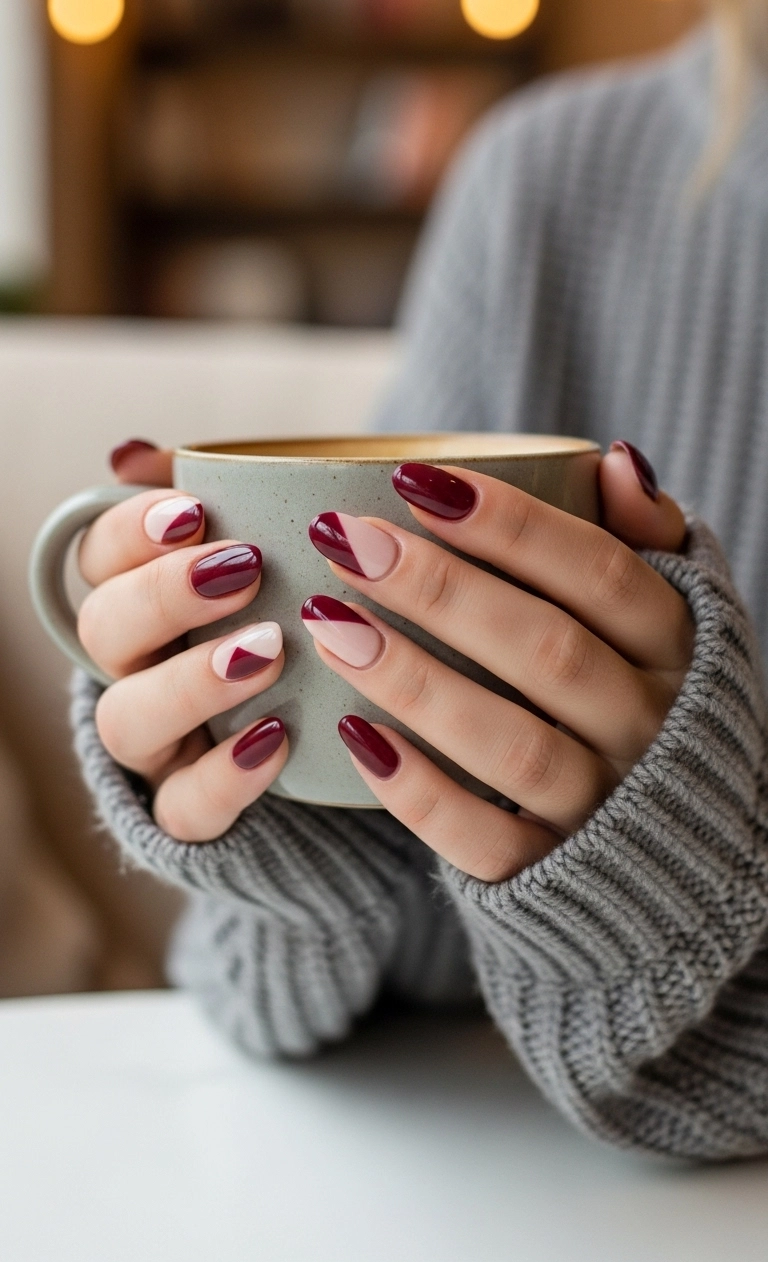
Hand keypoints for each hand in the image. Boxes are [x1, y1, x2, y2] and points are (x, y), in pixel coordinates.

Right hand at [78, 440, 287, 841]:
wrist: (335, 732)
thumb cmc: (291, 611)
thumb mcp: (265, 548)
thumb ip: (210, 495)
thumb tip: (128, 452)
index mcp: (142, 599)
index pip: (100, 558)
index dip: (132, 532)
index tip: (196, 510)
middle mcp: (134, 669)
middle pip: (102, 629)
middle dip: (164, 595)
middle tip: (245, 570)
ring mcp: (159, 744)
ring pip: (125, 720)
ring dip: (190, 682)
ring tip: (268, 652)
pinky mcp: (193, 809)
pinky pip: (185, 807)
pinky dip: (224, 775)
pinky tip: (277, 738)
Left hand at [304, 443, 693, 881]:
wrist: (680, 851)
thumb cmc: (651, 696)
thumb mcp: (677, 616)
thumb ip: (648, 539)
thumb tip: (618, 459)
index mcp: (679, 650)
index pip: (602, 574)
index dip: (512, 526)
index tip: (415, 483)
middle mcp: (649, 729)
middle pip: (548, 651)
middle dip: (442, 590)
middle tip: (346, 539)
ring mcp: (602, 807)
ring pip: (513, 746)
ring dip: (415, 680)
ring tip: (327, 621)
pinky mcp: (550, 874)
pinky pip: (485, 839)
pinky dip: (419, 791)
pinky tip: (352, 733)